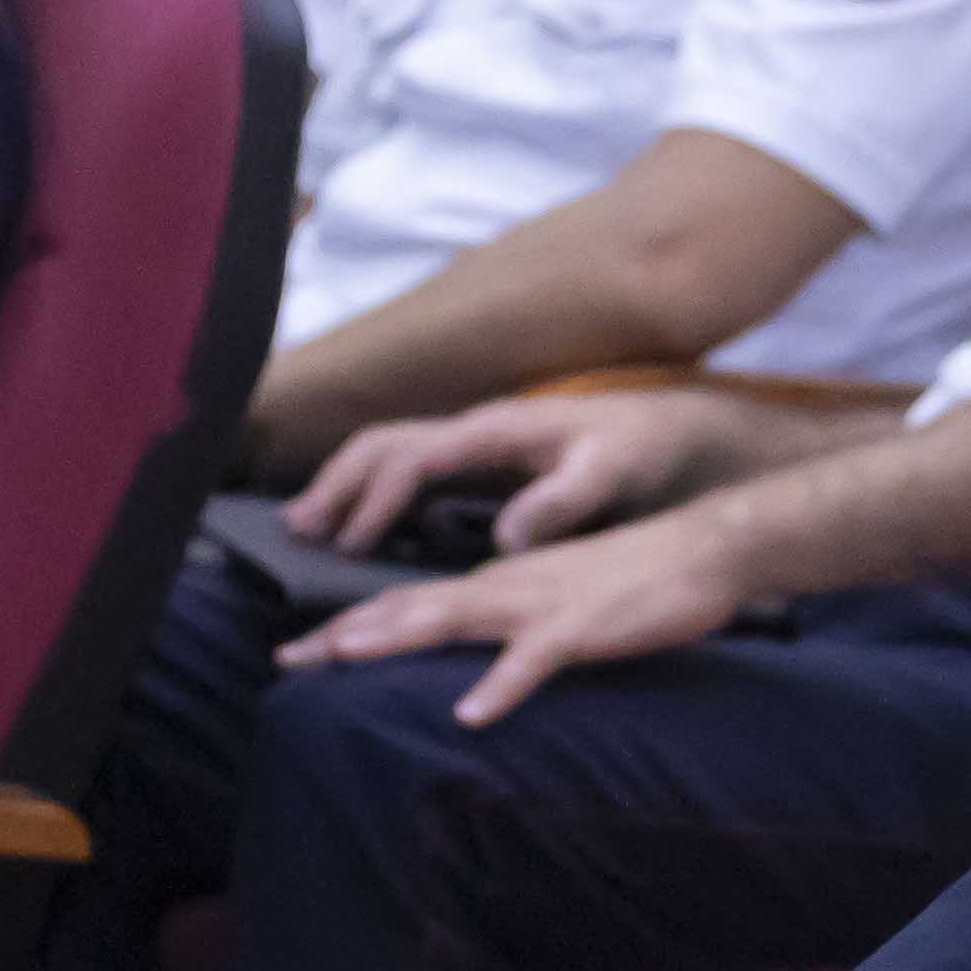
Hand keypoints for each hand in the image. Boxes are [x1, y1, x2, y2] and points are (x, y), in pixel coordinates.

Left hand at [278, 511, 750, 723]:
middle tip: (286, 657)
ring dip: (397, 637)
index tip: (299, 650)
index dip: (351, 626)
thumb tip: (473, 660)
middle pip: (410, 609)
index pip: (408, 603)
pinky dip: (500, 686)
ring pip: (455, 619)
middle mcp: (505, 588)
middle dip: (345, 634)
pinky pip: (533, 662)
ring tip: (344, 657)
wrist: (703, 547)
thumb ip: (514, 625)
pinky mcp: (582, 628)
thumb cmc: (636, 579)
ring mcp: (540, 606)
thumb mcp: (561, 602)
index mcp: (498, 585)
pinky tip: (472, 715)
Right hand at [284, 382, 718, 554]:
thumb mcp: (612, 473)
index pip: (412, 457)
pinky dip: (375, 493)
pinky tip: (364, 530)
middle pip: (382, 444)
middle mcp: (476, 429)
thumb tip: (505, 538)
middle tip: (298, 533)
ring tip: (311, 530)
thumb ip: (562, 500)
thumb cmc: (641, 449)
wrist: (672, 427)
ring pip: (389, 452)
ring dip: (346, 486)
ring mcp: (477, 443)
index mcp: (496, 430)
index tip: (348, 543)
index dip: (375, 499)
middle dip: (336, 484)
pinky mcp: (486, 461)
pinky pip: (411, 470)